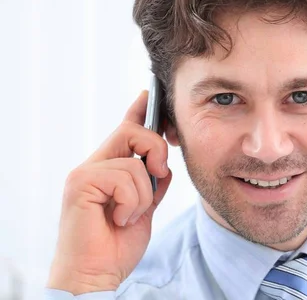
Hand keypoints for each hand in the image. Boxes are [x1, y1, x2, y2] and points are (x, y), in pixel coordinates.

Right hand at [47, 91, 172, 293]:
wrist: (96, 276)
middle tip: (161, 172)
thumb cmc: (116, 245)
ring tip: (128, 216)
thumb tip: (163, 162)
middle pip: (131, 131)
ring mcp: (84, 173)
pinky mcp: (80, 183)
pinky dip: (133, 203)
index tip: (149, 94)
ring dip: (144, 195)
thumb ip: (151, 183)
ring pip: (135, 161)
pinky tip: (119, 219)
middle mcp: (93, 166)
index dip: (138, 111)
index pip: (124, 131)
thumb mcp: (143, 207)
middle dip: (156, 148)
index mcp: (108, 170)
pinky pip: (126, 178)